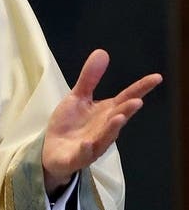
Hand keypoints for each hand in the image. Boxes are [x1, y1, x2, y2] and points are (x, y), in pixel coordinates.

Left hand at [42, 49, 161, 193]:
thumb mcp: (77, 97)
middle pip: (118, 118)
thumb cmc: (70, 124)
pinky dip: (86, 149)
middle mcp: (104, 128)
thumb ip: (90, 78)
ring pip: (105, 137)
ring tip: (119, 118)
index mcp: (106, 112)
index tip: (157, 77)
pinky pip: (83, 154)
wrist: (53, 152)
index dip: (141, 88)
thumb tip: (102, 52)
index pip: (126, 98)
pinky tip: (87, 143)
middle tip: (137, 101)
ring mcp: (92, 144)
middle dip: (127, 110)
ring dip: (112, 128)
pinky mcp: (77, 157)